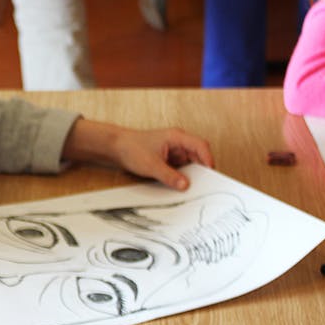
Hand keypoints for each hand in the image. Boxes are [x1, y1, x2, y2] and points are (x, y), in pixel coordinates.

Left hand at [62, 119, 213, 189]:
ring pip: (189, 164)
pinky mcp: (167, 159)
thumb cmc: (131, 148)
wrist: (114, 147)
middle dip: (200, 170)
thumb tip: (185, 185)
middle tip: (202, 185)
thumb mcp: (151, 165)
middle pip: (197, 156)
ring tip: (190, 187)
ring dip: (190, 174)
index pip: (200, 146)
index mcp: (176, 137)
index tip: (210, 173)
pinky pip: (180, 168)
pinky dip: (181, 176)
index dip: (208, 159)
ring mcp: (173, 151)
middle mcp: (177, 143)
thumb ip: (169, 176)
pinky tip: (179, 186)